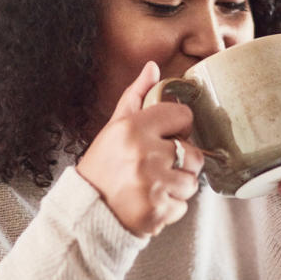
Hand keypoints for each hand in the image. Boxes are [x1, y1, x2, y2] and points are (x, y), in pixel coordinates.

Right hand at [76, 62, 204, 236]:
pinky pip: (183, 206)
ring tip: (153, 186)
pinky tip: (150, 202)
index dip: (178, 127)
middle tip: (158, 167)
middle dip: (181, 161)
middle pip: (194, 153)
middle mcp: (144, 154)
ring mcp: (153, 185)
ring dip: (177, 186)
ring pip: (192, 182)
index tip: (165, 137)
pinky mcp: (158, 211)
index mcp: (133, 128)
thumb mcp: (114, 126)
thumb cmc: (102, 166)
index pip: (183, 115)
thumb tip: (153, 67)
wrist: (86, 212)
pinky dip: (170, 207)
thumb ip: (136, 96)